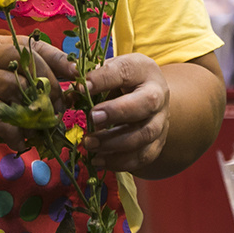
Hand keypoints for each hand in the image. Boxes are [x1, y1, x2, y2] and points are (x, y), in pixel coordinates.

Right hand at [0, 34, 75, 151]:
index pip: (30, 45)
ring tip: (43, 128)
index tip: (75, 74)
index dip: (56, 59)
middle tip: (59, 107)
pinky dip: (14, 130)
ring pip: (14, 89)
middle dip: (48, 86)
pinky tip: (20, 141)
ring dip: (34, 112)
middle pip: (24, 63)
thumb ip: (20, 80)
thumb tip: (61, 92)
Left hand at [79, 53, 170, 172]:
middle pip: (146, 103)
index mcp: (143, 70)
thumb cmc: (123, 82)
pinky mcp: (158, 143)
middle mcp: (158, 94)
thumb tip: (72, 91)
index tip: (80, 86)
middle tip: (92, 118)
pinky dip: (119, 162)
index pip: (125, 71)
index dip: (102, 79)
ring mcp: (161, 121)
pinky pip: (143, 157)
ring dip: (114, 143)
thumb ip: (92, 79)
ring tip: (89, 144)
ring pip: (144, 135)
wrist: (150, 97)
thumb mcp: (110, 71)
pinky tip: (98, 160)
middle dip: (117, 112)